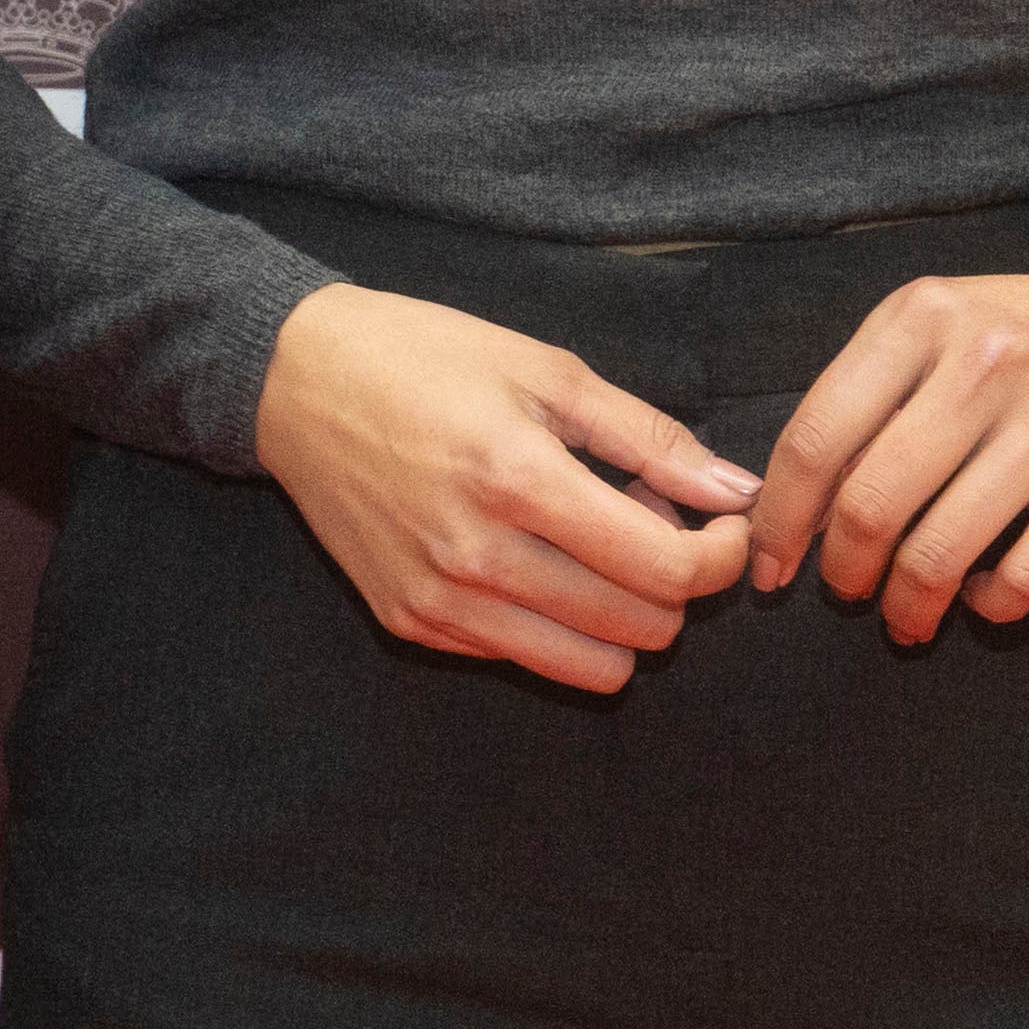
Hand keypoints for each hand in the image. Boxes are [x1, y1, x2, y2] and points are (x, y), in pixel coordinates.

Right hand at [244, 280, 758, 697]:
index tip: (722, 526)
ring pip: (593, 669)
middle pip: (642, 628)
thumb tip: (738, 492)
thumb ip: (648, 438)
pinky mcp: (410, 624)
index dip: (721, 556)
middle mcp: (477, 556)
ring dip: (621, 620)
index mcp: (518, 478)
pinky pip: (524, 658)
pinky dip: (553, 624)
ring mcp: (439, 600)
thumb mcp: (545, 370)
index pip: (666, 569)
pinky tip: (530, 559)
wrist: (290, 382)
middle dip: (674, 585)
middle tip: (648, 524)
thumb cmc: (421, 359)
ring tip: (595, 554)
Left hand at [744, 254, 1028, 640]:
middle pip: (872, 503)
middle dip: (843, 570)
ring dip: (909, 603)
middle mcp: (984, 363)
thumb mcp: (943, 324)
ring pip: (943, 550)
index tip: (770, 562)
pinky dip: (992, 605)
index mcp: (922, 318)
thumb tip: (795, 498)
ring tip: (905, 616)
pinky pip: (1027, 575)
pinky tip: (982, 597)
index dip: (781, 517)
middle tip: (843, 592)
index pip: (817, 436)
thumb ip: (871, 393)